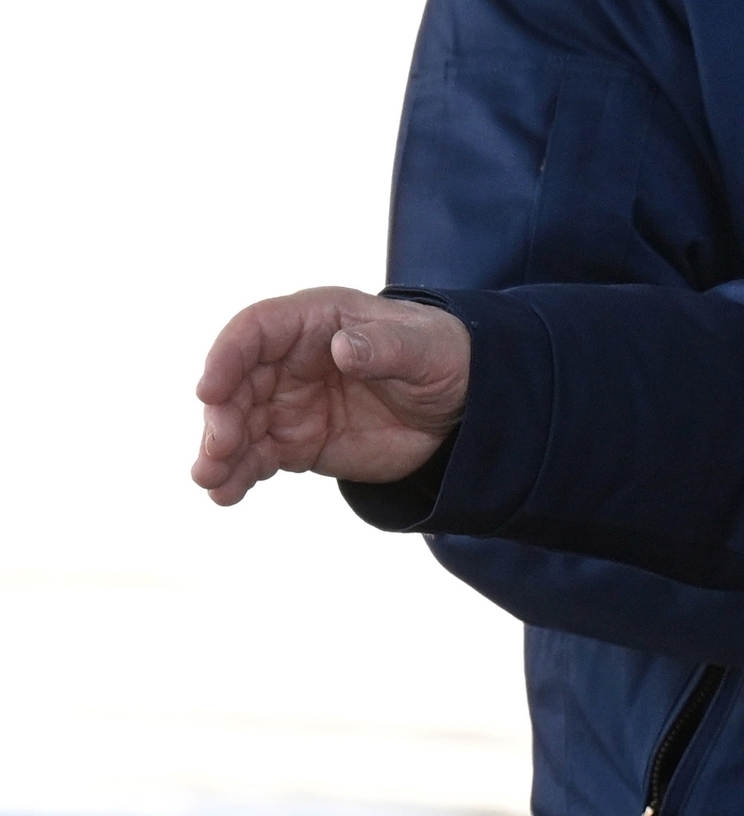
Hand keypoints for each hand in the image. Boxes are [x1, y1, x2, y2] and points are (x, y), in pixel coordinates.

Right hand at [192, 288, 471, 505]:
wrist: (462, 403)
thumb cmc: (441, 356)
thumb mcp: (424, 348)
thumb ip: (385, 347)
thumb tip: (343, 348)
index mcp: (315, 321)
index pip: (255, 330)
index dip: (226, 357)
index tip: (209, 390)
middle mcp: (289, 360)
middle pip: (236, 383)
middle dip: (221, 416)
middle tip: (220, 450)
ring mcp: (288, 402)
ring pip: (239, 424)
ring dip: (219, 452)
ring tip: (211, 480)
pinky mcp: (295, 441)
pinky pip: (257, 456)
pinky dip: (239, 474)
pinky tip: (226, 494)